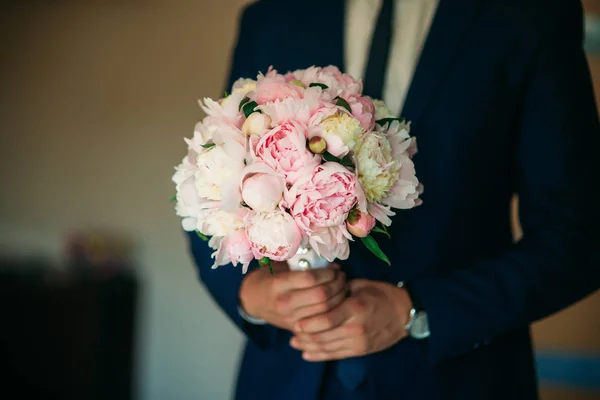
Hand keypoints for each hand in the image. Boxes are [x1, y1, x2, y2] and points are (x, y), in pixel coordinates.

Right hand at [239, 262, 347, 330]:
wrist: (252, 301)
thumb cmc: (268, 277)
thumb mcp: (279, 266)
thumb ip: (299, 263)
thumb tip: (327, 261)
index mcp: (279, 285)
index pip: (310, 278)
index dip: (328, 272)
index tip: (334, 268)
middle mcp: (285, 303)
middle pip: (322, 295)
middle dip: (337, 284)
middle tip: (342, 276)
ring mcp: (291, 318)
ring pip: (325, 310)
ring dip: (339, 297)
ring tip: (343, 286)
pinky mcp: (297, 328)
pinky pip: (322, 321)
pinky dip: (334, 310)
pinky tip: (337, 300)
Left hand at [290, 279, 412, 360]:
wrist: (404, 313)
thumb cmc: (381, 294)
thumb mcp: (361, 285)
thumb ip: (339, 289)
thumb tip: (318, 288)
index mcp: (355, 308)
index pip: (327, 319)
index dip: (309, 323)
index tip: (295, 321)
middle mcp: (355, 328)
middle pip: (324, 335)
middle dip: (305, 335)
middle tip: (291, 332)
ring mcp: (358, 342)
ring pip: (327, 347)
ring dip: (309, 346)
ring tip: (295, 342)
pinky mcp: (360, 351)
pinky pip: (336, 355)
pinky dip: (319, 356)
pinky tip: (307, 354)